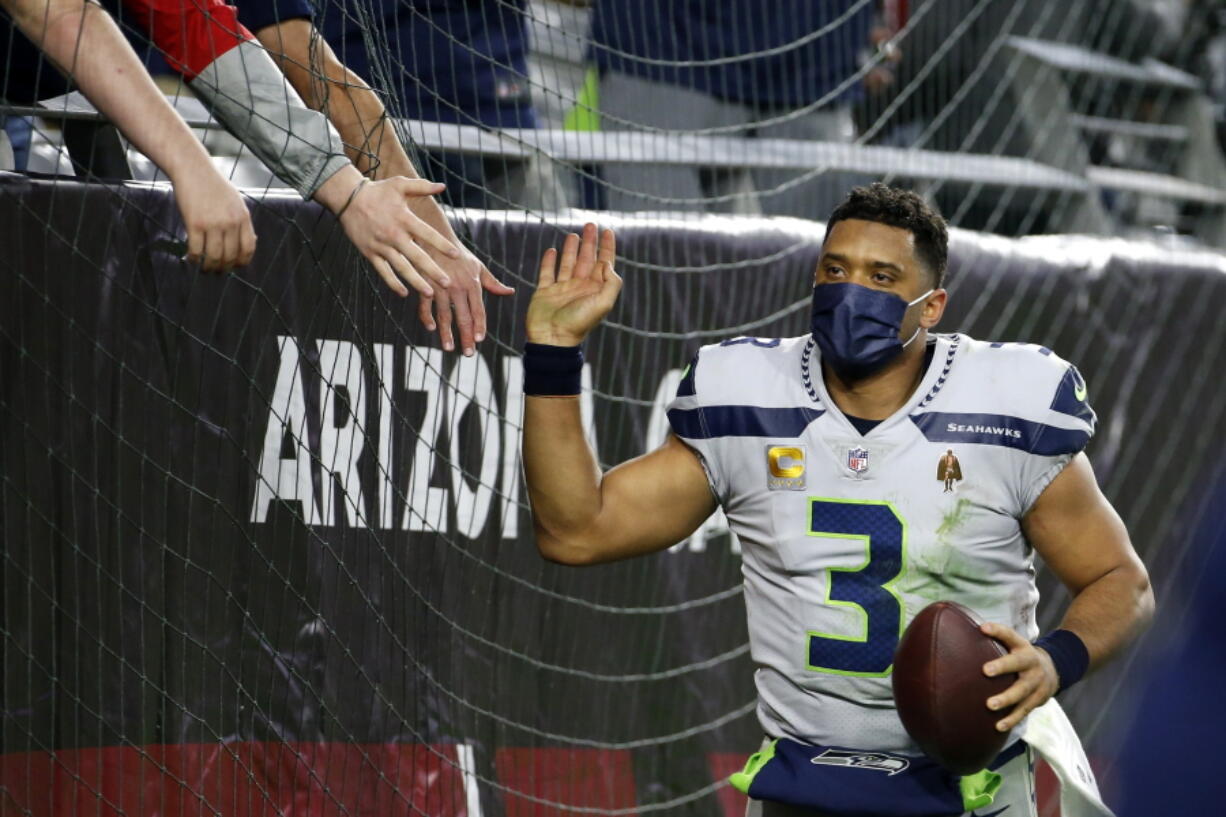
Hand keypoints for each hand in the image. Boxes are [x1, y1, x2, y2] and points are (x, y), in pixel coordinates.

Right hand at [170, 163, 255, 271]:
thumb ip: (241, 221)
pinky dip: (195, 258)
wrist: (193, 168)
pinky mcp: (195, 224)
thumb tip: (250, 241)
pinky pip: (197, 250)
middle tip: (217, 271)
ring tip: (205, 269)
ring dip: (209, 267)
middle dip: (224, 268)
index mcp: (243, 217)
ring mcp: (213, 224)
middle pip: (231, 256)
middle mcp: (231, 222)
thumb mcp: (235, 201)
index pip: (248, 248)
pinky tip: (192, 259)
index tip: (235, 266)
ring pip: (214, 256)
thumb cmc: (213, 185)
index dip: (242, 261)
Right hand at [332, 175, 460, 297]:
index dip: (442, 244)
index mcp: (404, 218)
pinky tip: (404, 293)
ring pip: (401, 268)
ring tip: (430, 293)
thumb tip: (442, 186)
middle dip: (433, 270)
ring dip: (416, 281)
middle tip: (447, 284)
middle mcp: (394, 234)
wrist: (348, 198)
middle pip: (416, 256)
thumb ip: (421, 186)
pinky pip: (383, 271)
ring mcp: (381, 246)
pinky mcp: (370, 253)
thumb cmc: (377, 191)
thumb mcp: (399, 184)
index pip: (427, 234)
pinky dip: (393, 283)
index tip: (456, 255)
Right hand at [418, 245, 515, 355]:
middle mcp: (458, 287)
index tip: (479, 340)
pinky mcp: (426, 284)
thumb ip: (493, 283)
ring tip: (449, 348)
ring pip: (444, 315)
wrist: (435, 236)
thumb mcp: (478, 266)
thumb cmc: (458, 254)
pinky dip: (427, 318)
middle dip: (465, 337)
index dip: (479, 326)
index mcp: (472, 284)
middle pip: (463, 317)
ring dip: (446, 333)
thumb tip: (510, 292)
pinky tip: (431, 328)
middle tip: (468, 353)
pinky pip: (426, 305)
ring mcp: (441, 287)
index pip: (478, 310)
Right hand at [526, 223, 619, 346]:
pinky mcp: (545, 292)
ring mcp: (562, 288)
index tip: (607, 231)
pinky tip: (552, 250)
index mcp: (595, 288)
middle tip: (591, 224)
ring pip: (568, 263)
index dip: (607, 246)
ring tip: (574, 234)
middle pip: (587, 258)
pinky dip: (549, 261)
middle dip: (590, 241)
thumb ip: (611, 282)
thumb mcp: (603, 303)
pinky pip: (547, 273)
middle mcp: (580, 286)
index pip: (604, 262)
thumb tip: (606, 263)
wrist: (553, 338)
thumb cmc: (579, 323)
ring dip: (571, 248)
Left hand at [980, 622, 1059, 732]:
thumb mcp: (1013, 644)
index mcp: (1022, 647)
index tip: (982, 628)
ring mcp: (1036, 683)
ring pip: (1022, 691)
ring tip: (990, 705)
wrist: (1052, 671)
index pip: (1010, 635)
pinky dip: (1012, 719)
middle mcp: (1031, 663)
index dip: (997, 631)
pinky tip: (998, 726)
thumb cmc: (1020, 656)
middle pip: (1018, 663)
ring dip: (1006, 699)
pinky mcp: (1037, 700)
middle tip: (985, 670)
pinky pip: (1024, 710)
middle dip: (1002, 666)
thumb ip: (995, 639)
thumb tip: (965, 632)